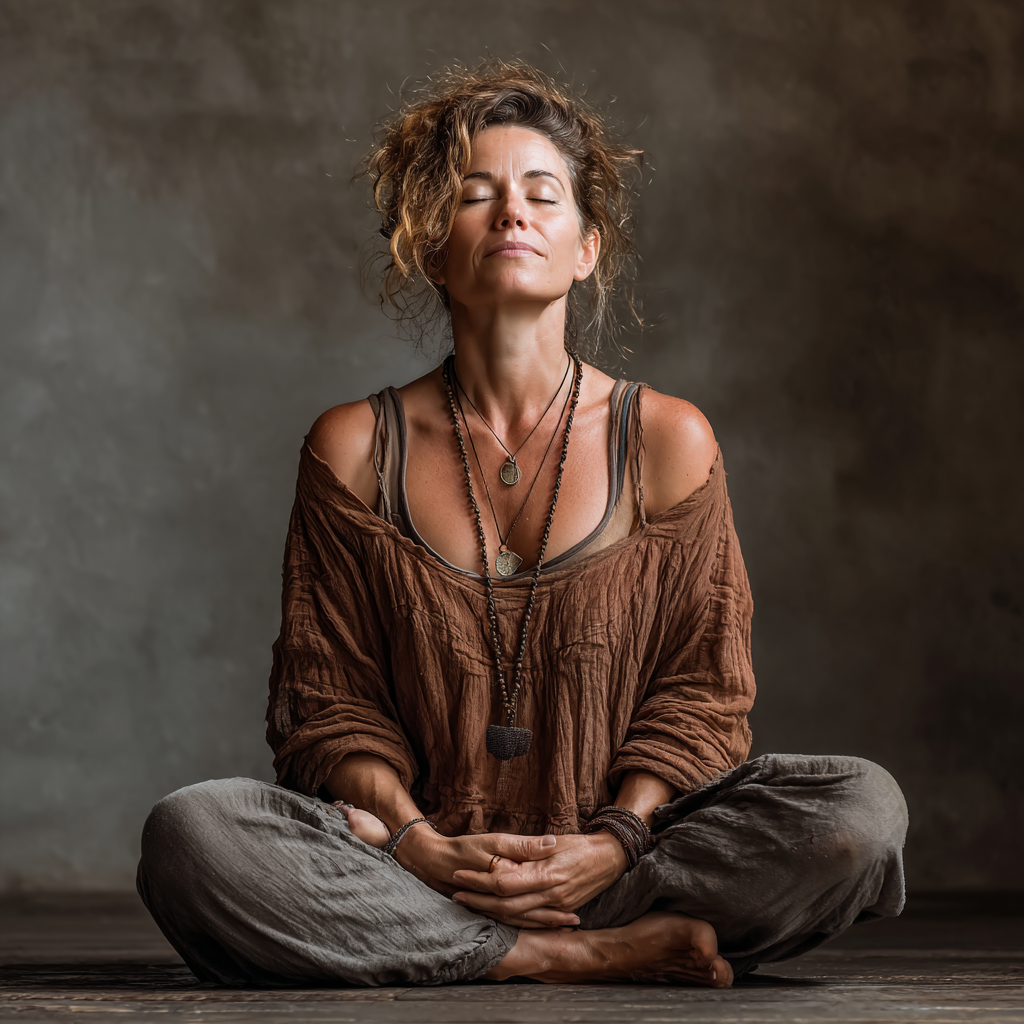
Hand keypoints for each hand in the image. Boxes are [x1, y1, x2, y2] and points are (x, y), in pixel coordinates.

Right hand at [336, 803, 575, 926]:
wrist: (430, 862)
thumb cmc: (463, 848)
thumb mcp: (494, 841)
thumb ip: (522, 846)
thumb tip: (552, 844)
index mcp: (506, 885)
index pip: (535, 901)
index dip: (555, 906)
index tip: (576, 909)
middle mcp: (502, 904)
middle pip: (531, 916)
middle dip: (553, 921)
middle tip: (576, 924)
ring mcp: (494, 910)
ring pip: (523, 922)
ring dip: (543, 924)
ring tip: (566, 926)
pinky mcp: (487, 910)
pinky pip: (510, 921)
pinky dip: (526, 924)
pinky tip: (540, 923)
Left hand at [450, 831, 628, 928]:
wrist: (611, 858)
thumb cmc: (581, 845)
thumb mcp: (556, 841)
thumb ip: (530, 851)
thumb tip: (506, 858)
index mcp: (547, 875)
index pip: (504, 883)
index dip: (479, 881)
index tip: (459, 874)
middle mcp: (551, 895)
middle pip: (506, 905)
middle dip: (478, 902)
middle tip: (456, 895)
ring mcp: (557, 907)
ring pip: (516, 917)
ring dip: (491, 913)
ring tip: (470, 905)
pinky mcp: (561, 911)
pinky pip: (531, 921)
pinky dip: (512, 921)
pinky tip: (497, 918)